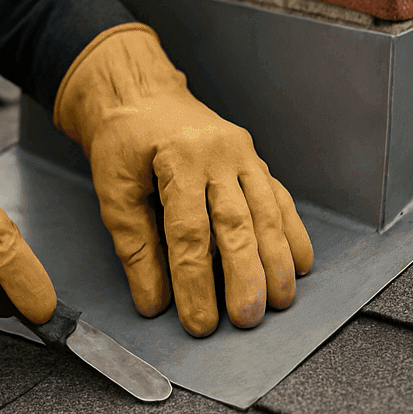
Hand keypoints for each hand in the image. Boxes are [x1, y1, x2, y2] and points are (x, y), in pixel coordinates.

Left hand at [55, 25, 313, 336]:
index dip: (195, 282)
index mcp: (178, 158)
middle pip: (236, 223)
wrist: (140, 92)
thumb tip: (154, 302)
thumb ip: (135, 247)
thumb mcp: (113, 191)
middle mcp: (217, 153)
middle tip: (247, 318)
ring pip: (266, 212)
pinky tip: (300, 264)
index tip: (198, 321)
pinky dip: (292, 233)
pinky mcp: (253, 159)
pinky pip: (278, 198)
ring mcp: (241, 154)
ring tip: (281, 300)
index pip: (189, 232)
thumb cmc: (123, 142)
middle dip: (245, 276)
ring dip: (276, 260)